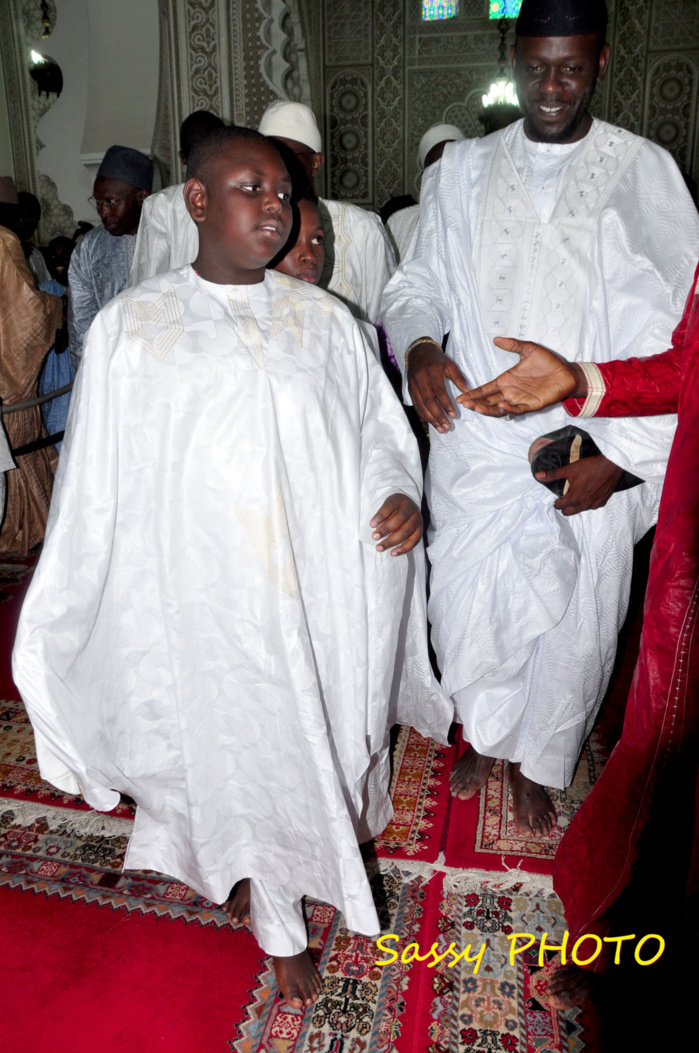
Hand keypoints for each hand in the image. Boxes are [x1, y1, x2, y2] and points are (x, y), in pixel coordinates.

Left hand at [371, 493, 421, 554]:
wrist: (408, 508)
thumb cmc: (393, 509)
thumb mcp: (386, 507)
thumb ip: (382, 516)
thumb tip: (377, 529)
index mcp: (400, 500)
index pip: (390, 506)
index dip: (381, 515)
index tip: (371, 524)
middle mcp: (411, 509)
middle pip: (399, 519)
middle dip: (385, 530)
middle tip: (374, 537)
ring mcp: (417, 520)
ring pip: (405, 532)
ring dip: (391, 541)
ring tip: (379, 547)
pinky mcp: (420, 531)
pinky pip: (413, 542)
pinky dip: (403, 549)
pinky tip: (392, 553)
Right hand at [407, 341, 469, 432]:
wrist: (418, 352)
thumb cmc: (437, 360)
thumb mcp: (450, 365)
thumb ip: (459, 379)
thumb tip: (469, 392)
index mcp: (432, 372)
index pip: (439, 391)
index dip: (446, 404)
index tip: (453, 415)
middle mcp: (421, 379)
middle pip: (428, 401)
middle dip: (438, 415)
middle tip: (447, 427)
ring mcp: (414, 385)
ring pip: (421, 405)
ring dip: (431, 419)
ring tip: (441, 428)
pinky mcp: (410, 390)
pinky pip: (416, 405)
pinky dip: (424, 415)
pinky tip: (431, 423)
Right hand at [455, 337, 585, 416]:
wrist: (566, 372)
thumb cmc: (549, 362)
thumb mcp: (528, 349)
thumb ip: (512, 345)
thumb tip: (496, 339)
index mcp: (506, 381)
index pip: (485, 389)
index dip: (473, 394)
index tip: (461, 397)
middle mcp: (510, 392)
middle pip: (488, 401)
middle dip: (476, 403)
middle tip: (464, 404)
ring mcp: (520, 400)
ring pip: (499, 408)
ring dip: (488, 409)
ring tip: (477, 407)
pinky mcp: (531, 405)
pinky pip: (518, 410)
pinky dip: (509, 409)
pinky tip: (501, 406)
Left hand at [536, 454, 623, 515]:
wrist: (612, 465)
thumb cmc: (590, 466)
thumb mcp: (570, 469)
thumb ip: (553, 474)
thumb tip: (538, 475)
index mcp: (575, 498)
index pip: (559, 506)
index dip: (556, 501)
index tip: (557, 496)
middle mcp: (584, 505)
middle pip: (569, 512)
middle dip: (564, 506)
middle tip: (565, 496)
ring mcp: (595, 505)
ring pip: (580, 510)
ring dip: (576, 504)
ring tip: (577, 492)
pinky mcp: (603, 502)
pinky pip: (592, 506)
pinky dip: (588, 502)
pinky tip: (588, 493)